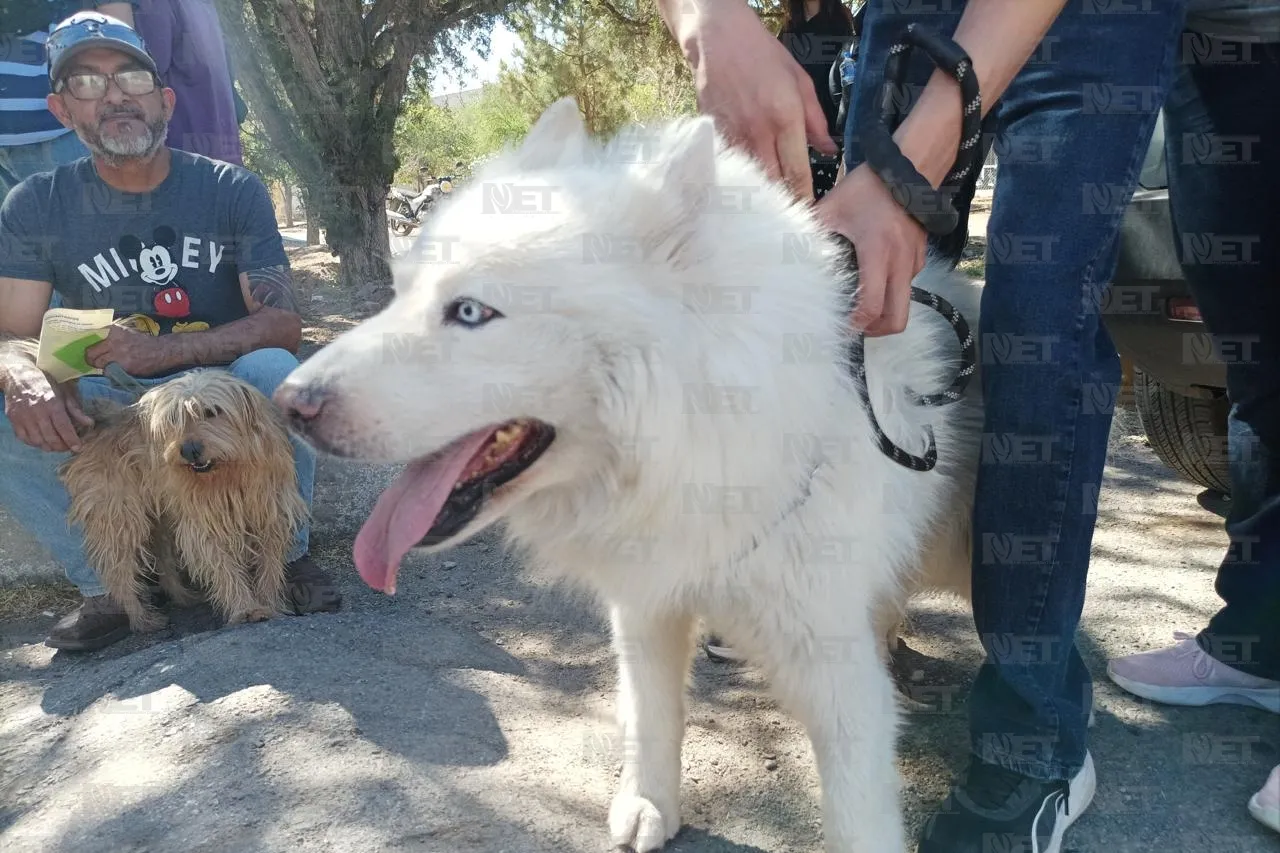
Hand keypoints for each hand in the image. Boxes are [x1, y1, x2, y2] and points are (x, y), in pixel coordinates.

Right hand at [3, 361, 92, 452]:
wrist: (18, 376)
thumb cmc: (45, 383)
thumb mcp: (64, 392)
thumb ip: (76, 410)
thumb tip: (89, 424)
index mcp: (52, 404)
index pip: (63, 427)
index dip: (71, 440)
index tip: (78, 448)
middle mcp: (37, 412)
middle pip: (50, 437)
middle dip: (61, 446)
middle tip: (68, 448)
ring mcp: (23, 417)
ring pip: (37, 440)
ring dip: (48, 447)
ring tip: (56, 446)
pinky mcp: (13, 419)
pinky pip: (24, 438)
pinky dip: (34, 443)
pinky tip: (42, 441)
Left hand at [84, 326, 172, 377]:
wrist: (162, 351)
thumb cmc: (142, 341)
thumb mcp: (126, 332)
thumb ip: (110, 334)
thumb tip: (92, 339)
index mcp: (113, 330)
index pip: (91, 337)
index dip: (86, 344)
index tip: (85, 348)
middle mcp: (114, 342)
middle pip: (90, 353)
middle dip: (90, 359)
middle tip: (92, 361)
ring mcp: (118, 355)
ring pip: (98, 364)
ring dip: (100, 366)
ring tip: (106, 365)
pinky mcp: (124, 367)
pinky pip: (109, 372)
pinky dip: (111, 372)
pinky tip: (117, 369)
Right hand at [678, 0, 836, 200]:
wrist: (718, 40)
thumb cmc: (761, 55)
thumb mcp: (800, 80)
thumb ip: (816, 120)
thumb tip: (829, 150)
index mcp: (785, 118)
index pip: (797, 172)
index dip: (804, 198)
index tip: (808, 213)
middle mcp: (759, 132)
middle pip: (772, 183)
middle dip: (782, 202)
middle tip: (790, 218)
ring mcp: (734, 136)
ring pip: (749, 179)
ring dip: (760, 194)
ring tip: (769, 209)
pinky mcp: (715, 136)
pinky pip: (731, 166)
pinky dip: (740, 178)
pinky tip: (745, 186)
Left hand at [815, 162, 926, 335]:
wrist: (908, 168)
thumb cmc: (869, 187)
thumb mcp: (833, 207)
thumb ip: (812, 232)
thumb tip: (789, 251)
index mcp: (878, 253)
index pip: (872, 307)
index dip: (855, 325)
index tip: (840, 328)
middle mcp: (901, 263)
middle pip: (897, 319)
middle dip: (876, 331)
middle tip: (855, 326)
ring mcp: (914, 261)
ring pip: (903, 303)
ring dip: (883, 311)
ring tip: (860, 304)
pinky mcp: (919, 256)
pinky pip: (907, 285)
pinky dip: (890, 290)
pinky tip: (872, 279)